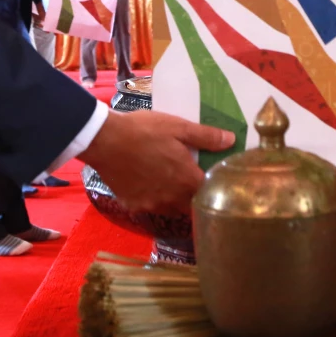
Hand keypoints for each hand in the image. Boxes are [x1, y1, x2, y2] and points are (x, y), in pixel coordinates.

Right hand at [79, 108, 235, 212]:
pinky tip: (147, 184)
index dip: (212, 188)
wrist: (104, 140)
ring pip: (170, 209)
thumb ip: (206, 136)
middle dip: (194, 197)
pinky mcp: (133, 205)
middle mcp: (171, 199)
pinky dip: (152, 199)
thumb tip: (231, 141)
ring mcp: (151, 204)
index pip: (209, 194)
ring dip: (174, 200)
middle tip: (191, 181)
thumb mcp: (178, 127)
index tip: (213, 180)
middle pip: (191, 207)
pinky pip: (149, 207)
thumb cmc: (144, 131)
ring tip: (170, 182)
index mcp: (186, 180)